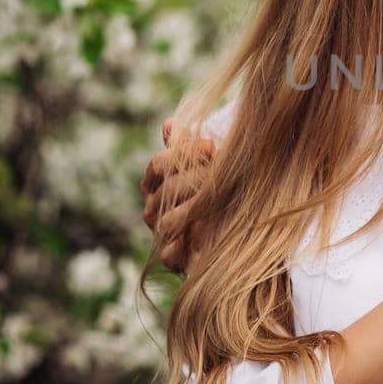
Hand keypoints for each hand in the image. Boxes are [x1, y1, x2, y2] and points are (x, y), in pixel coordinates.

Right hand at [139, 118, 214, 273]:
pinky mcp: (173, 259)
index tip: (211, 145)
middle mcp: (153, 209)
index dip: (183, 153)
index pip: (158, 165)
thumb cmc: (213, 189)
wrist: (229, 228)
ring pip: (167, 221)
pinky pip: (171, 254)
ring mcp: (161, 234)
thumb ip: (185, 147)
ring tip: (219, 201)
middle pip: (166, 191)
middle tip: (221, 173)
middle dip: (195, 179)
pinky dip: (188, 243)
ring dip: (193, 209)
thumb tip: (170, 124)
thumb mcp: (202, 164)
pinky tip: (206, 231)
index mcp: (156, 184)